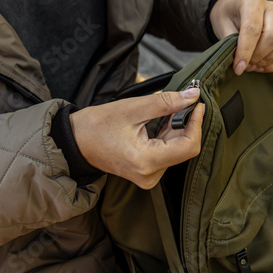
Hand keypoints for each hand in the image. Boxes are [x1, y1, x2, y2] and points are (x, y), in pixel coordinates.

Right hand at [69, 89, 204, 189]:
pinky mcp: (147, 172)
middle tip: (183, 101)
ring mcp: (149, 176)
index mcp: (146, 161)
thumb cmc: (98, 125)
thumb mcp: (134, 108)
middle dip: (187, 123)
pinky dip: (169, 135)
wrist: (76, 141)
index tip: (197, 104)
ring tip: (168, 110)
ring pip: (178, 150)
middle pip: (185, 148)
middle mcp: (150, 175)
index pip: (189, 146)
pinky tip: (163, 121)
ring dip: (178, 128)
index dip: (197, 123)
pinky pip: (168, 153)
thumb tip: (192, 96)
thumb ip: (166, 102)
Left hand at [209, 0, 272, 74]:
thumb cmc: (228, 18)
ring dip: (267, 61)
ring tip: (251, 66)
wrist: (235, 11)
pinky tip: (260, 66)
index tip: (238, 67)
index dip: (246, 51)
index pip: (253, 28)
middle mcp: (271, 8)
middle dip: (258, 57)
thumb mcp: (222, 26)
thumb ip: (230, 43)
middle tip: (245, 66)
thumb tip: (240, 63)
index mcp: (253, 2)